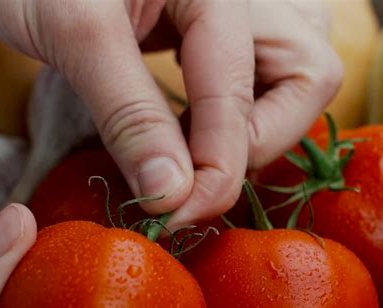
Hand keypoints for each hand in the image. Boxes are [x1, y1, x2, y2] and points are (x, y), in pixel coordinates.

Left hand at [0, 0, 341, 227]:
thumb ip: (130, 113)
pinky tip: (201, 129)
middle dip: (258, 142)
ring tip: (202, 151)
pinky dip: (245, 116)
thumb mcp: (73, 30)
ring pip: (300, 78)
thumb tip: (172, 193)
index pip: (240, 91)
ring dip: (261, 131)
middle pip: (309, 77)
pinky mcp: (237, 27)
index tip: (178, 212)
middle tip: (202, 174)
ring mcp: (251, 8)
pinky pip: (272, 78)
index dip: (218, 166)